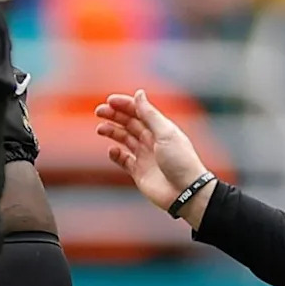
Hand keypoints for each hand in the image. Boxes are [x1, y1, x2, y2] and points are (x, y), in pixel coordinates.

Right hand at [95, 90, 214, 227]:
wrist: (186, 192)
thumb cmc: (180, 161)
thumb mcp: (165, 133)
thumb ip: (150, 114)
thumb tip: (139, 93)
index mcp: (161, 129)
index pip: (140, 112)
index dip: (125, 105)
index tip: (109, 101)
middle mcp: (153, 141)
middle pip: (130, 124)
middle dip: (114, 116)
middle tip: (99, 111)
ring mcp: (145, 156)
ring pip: (125, 139)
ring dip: (112, 132)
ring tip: (100, 129)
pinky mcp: (139, 172)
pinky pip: (123, 160)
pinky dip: (115, 154)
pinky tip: (112, 150)